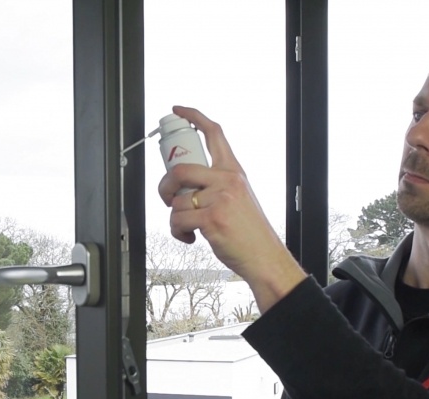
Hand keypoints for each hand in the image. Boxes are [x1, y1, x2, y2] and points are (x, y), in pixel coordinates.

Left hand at [157, 105, 306, 311]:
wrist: (264, 256)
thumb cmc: (250, 231)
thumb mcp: (240, 196)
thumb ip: (218, 184)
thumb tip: (186, 185)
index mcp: (234, 171)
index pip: (214, 133)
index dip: (193, 117)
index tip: (178, 111)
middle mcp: (227, 180)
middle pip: (180, 168)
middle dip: (164, 185)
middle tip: (167, 197)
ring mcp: (219, 199)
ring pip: (177, 201)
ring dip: (176, 219)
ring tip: (190, 227)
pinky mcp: (211, 218)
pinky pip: (177, 220)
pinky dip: (178, 232)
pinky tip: (191, 237)